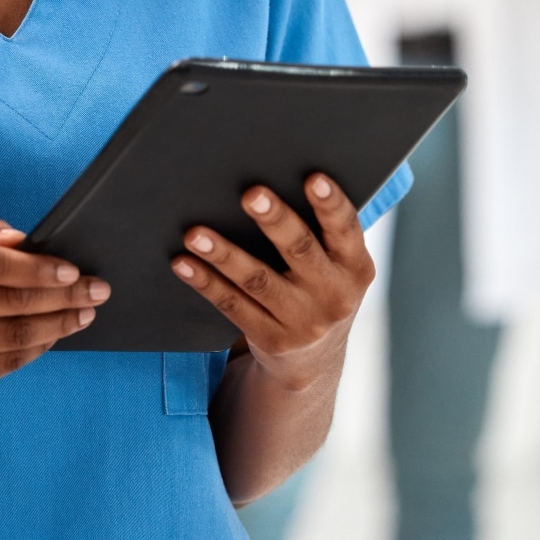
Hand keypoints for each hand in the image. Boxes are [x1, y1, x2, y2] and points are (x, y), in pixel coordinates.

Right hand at [0, 219, 108, 390]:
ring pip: (12, 338)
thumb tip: (23, 239)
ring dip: (58, 325)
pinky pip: (4, 365)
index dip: (37, 268)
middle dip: (63, 297)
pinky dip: (37, 349)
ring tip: (84, 313)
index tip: (74, 269)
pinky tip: (55, 334)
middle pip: (10, 304)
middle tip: (97, 291)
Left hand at [172, 174, 374, 391]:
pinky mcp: (271, 340)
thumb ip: (320, 233)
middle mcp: (334, 296)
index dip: (331, 204)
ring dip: (224, 254)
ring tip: (195, 234)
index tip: (314, 178)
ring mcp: (303, 322)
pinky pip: (232, 305)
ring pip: (257, 280)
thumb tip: (269, 182)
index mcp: (355, 267)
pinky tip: (184, 262)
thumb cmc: (320, 287)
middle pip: (300, 250)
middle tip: (251, 193)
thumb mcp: (337, 266)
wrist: (314, 360)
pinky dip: (206, 282)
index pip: (346, 229)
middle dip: (274, 220)